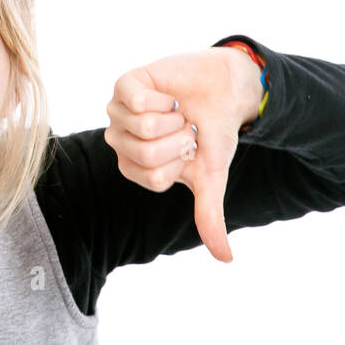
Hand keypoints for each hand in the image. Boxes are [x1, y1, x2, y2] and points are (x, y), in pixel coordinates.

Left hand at [103, 47, 260, 262]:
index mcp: (133, 168)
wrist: (226, 92)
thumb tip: (225, 259)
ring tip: (178, 111)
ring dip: (174, 119)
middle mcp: (119, 141)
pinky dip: (166, 99)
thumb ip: (208, 215)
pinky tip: (169, 95)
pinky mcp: (124, 85)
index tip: (188, 151)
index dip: (181, 162)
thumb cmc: (212, 135)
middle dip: (180, 139)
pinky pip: (138, 101)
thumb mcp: (211, 178)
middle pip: (146, 153)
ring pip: (144, 127)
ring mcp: (117, 113)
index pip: (154, 178)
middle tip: (185, 128)